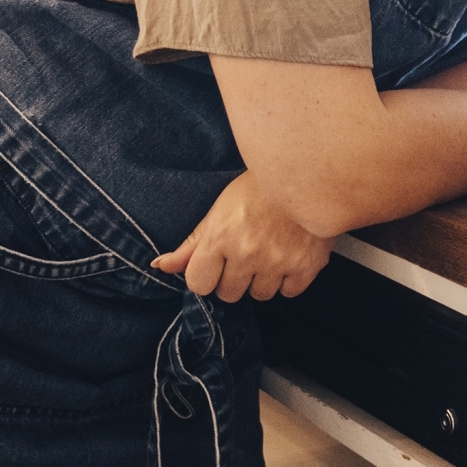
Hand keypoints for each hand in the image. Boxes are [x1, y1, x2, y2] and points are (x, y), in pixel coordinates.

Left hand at [151, 172, 331, 301]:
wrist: (304, 172)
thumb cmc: (257, 188)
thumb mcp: (218, 210)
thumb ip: (190, 244)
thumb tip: (159, 266)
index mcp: (221, 237)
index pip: (199, 284)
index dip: (207, 274)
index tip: (217, 262)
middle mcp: (248, 253)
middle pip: (229, 294)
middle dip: (235, 277)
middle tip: (246, 251)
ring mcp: (279, 261)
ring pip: (260, 295)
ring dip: (262, 279)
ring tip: (269, 251)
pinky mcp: (307, 266)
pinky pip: (289, 292)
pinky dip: (288, 279)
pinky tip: (288, 256)